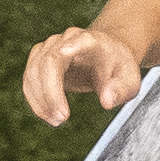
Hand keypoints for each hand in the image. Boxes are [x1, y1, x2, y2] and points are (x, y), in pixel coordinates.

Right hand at [19, 20, 145, 127]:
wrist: (107, 56)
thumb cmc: (119, 69)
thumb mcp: (130, 81)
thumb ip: (120, 90)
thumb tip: (106, 100)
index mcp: (92, 41)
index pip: (81, 39)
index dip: (72, 44)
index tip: (65, 51)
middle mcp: (68, 39)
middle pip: (50, 60)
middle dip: (51, 91)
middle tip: (62, 118)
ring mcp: (51, 47)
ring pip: (34, 70)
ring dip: (40, 99)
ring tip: (57, 121)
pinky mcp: (40, 59)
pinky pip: (30, 79)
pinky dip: (35, 100)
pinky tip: (47, 115)